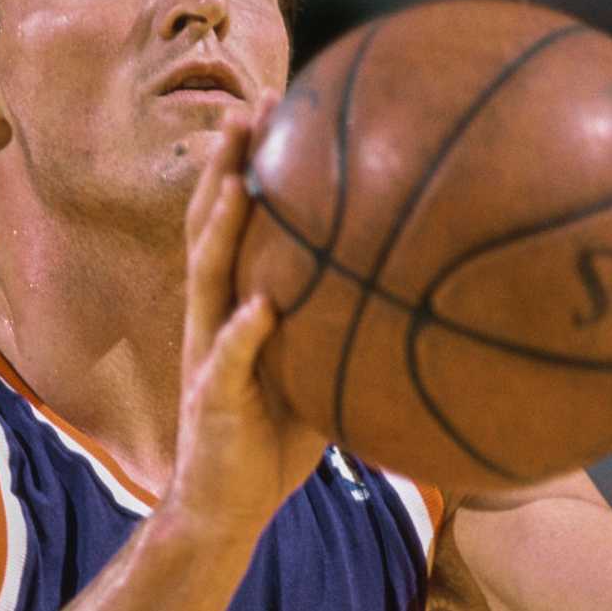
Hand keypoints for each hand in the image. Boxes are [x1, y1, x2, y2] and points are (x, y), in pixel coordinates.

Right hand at [164, 92, 326, 544]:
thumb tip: (405, 285)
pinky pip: (227, 361)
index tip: (270, 106)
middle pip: (209, 224)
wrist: (224, 505)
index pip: (232, 217)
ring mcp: (207, 352)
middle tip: (249, 107)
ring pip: (206, 274)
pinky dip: (242, 331)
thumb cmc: (272, 434)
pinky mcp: (212, 399)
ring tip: (238, 176)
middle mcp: (212, 314)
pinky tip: (260, 304)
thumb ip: (336, 322)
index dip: (244, 161)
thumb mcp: (311, 366)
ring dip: (220, 223)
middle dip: (226, 163)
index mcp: (231, 300)